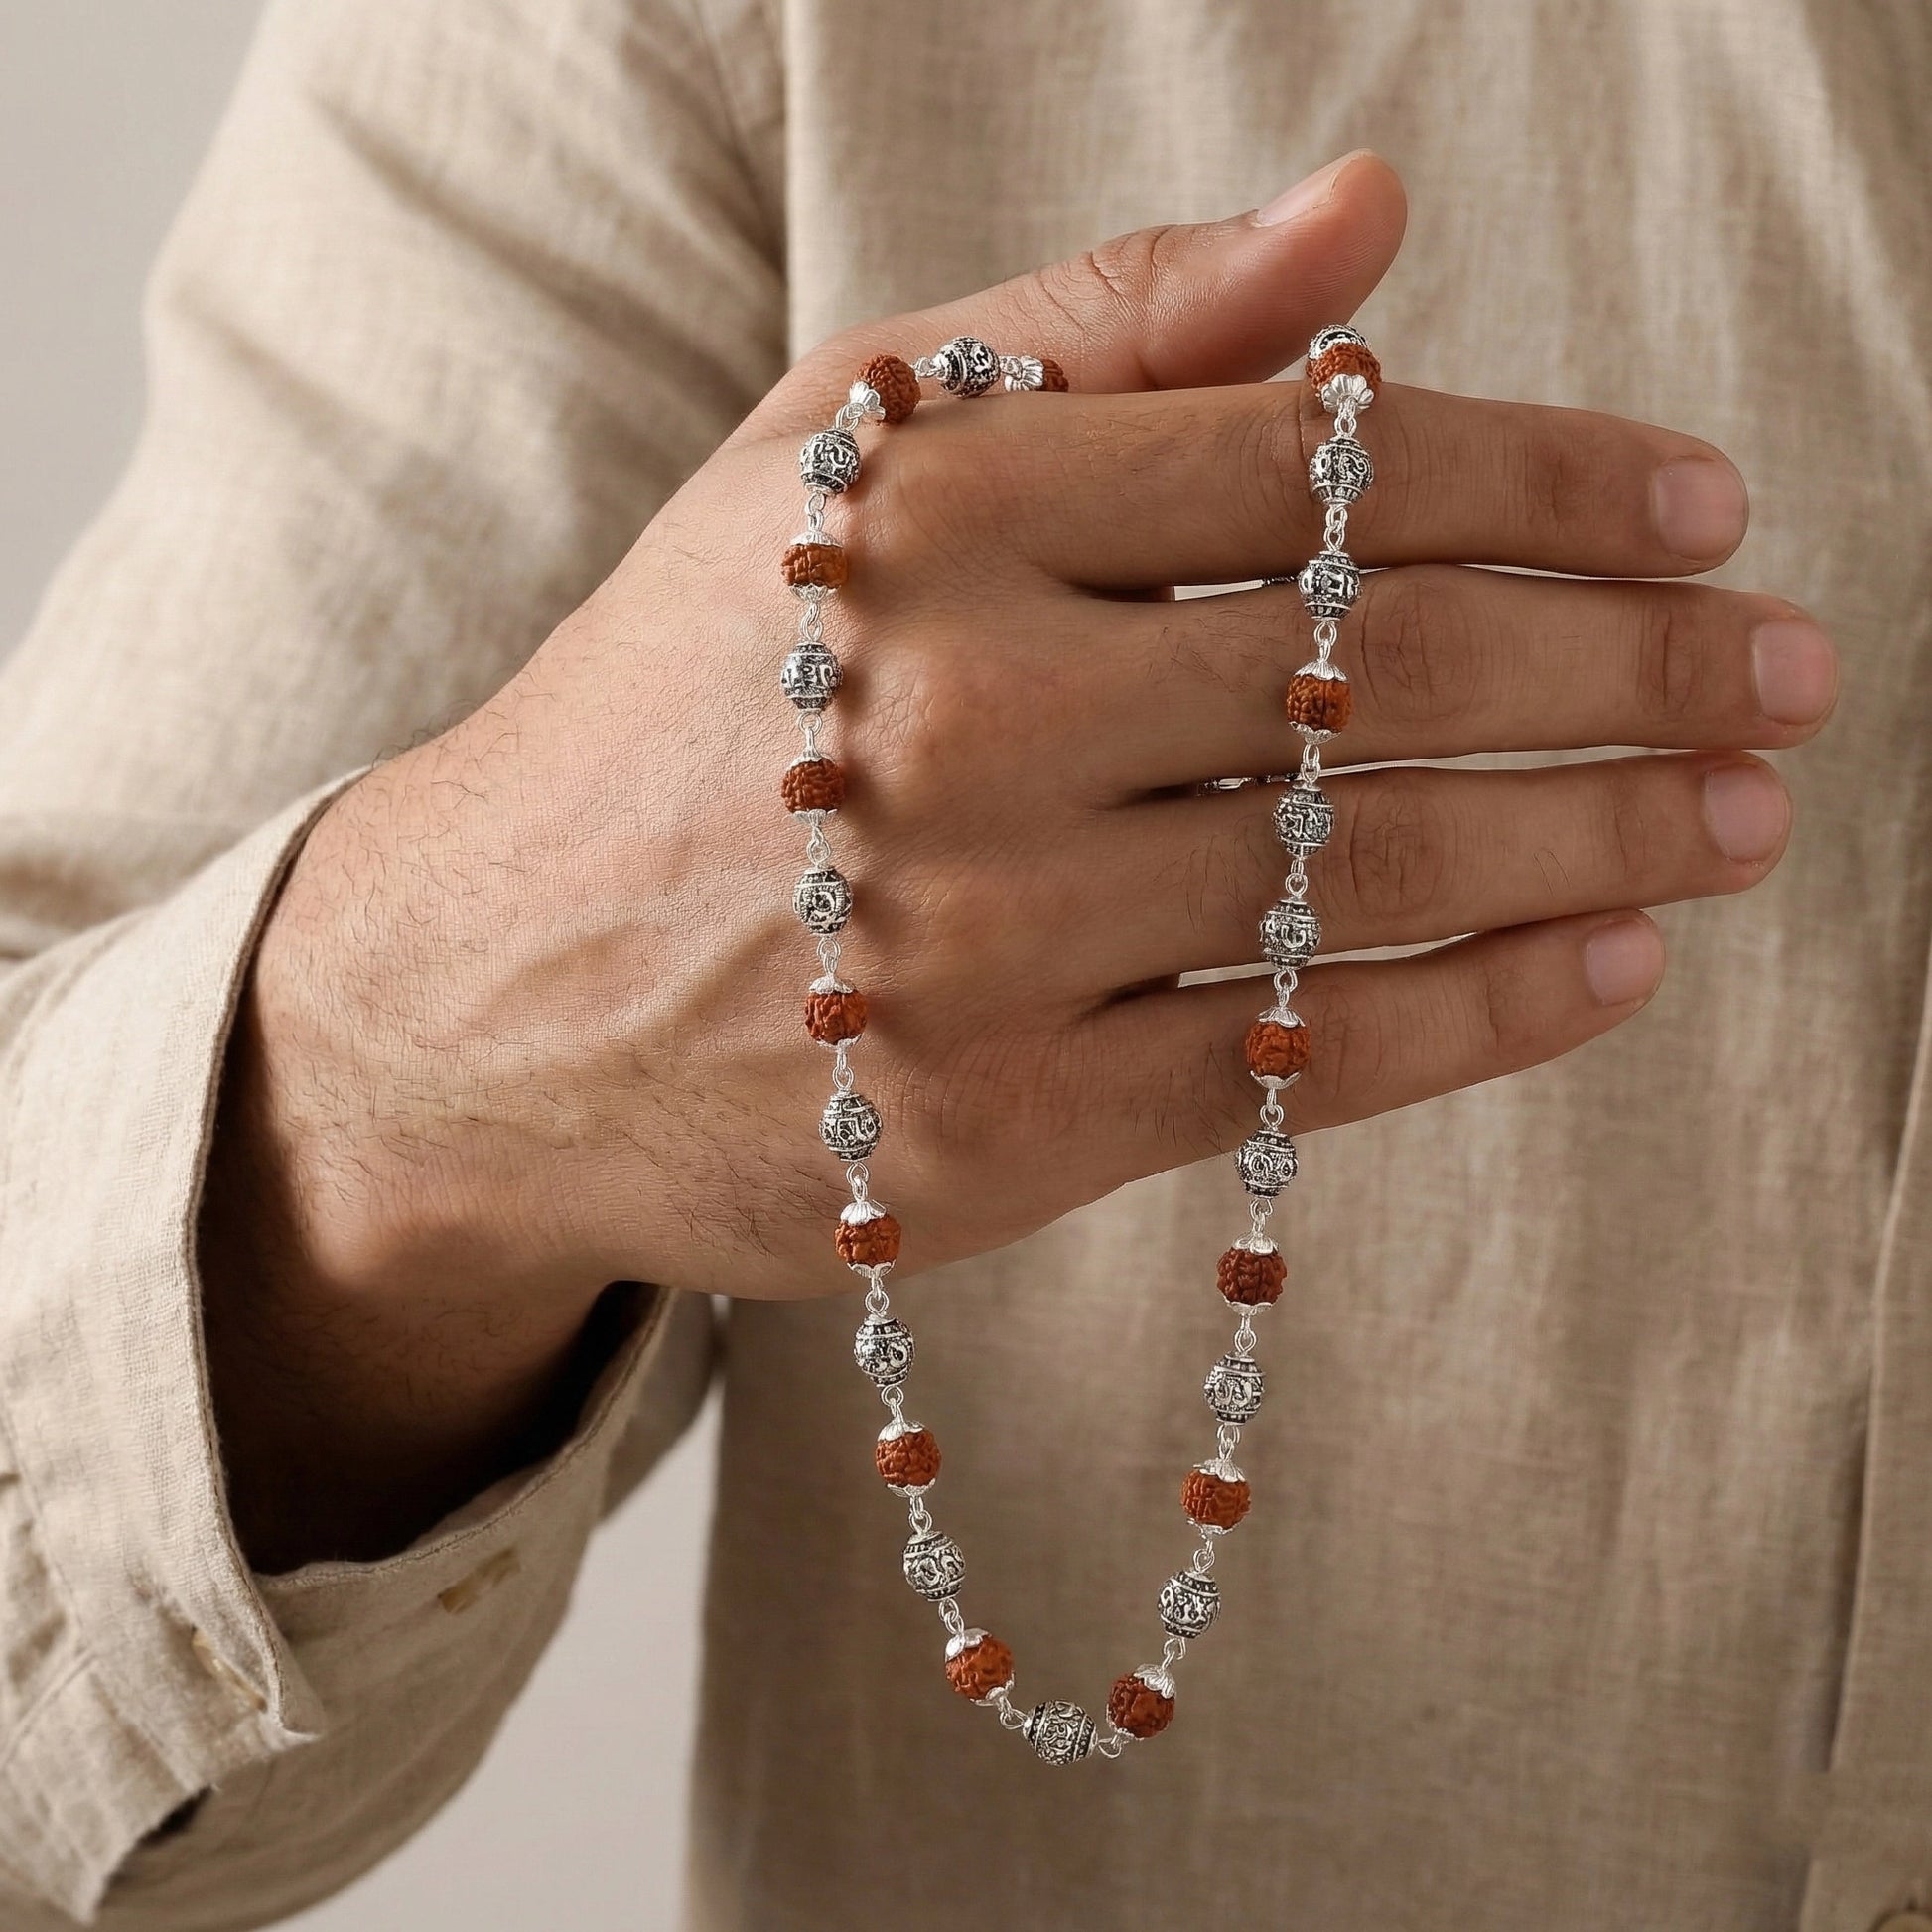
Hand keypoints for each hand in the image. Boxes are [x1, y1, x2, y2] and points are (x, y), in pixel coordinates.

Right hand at [201, 152, 1833, 1562]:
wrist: (477, 996)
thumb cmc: (678, 713)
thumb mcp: (831, 470)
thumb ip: (1097, 327)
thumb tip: (1365, 218)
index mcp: (929, 514)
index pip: (1318, 462)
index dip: (1553, 475)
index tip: (1700, 508)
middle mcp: (959, 717)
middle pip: (1377, 665)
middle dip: (1631, 659)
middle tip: (1787, 668)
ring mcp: (980, 941)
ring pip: (1366, 870)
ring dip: (1597, 834)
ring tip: (1737, 812)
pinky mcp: (996, 1128)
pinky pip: (1300, 1058)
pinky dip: (1482, 1013)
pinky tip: (1610, 964)